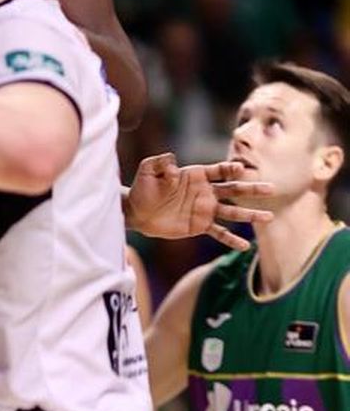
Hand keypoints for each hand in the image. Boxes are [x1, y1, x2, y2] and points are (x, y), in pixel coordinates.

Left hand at [125, 153, 274, 250]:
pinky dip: (232, 240)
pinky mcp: (200, 226)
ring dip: (251, 214)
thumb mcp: (148, 170)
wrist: (137, 212)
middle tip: (272, 189)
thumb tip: (173, 163)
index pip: (219, 170)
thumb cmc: (143, 188)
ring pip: (233, 211)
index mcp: (196, 174)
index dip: (230, 169)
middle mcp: (206, 191)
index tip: (241, 169)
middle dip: (253, 189)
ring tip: (269, 217)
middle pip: (234, 189)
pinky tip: (246, 246)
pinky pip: (219, 233)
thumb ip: (160, 163)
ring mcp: (205, 209)